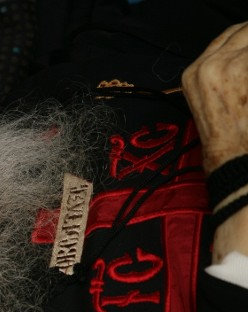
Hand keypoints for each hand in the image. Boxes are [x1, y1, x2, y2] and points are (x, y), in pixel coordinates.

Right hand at [182, 22, 247, 173]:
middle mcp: (207, 65)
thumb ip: (223, 70)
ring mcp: (228, 66)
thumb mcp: (208, 98)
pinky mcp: (244, 72)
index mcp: (193, 72)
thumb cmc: (223, 134)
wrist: (230, 155)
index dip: (247, 38)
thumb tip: (241, 54)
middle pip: (245, 31)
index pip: (229, 35)